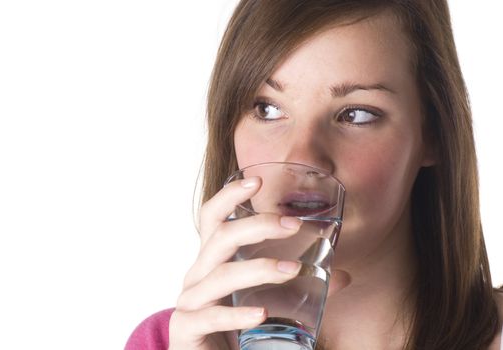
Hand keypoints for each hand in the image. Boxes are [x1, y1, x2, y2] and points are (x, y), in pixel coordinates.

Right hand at [168, 177, 349, 348]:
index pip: (212, 217)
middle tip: (293, 225)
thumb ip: (299, 284)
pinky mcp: (187, 329)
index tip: (257, 180)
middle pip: (220, 238)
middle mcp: (198, 274)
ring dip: (260, 269)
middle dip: (258, 226)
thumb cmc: (236, 323)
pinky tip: (262, 313)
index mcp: (213, 260)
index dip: (229, 195)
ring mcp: (189, 302)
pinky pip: (211, 317)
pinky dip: (236, 314)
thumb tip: (341, 275)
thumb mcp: (268, 296)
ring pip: (221, 276)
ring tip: (293, 270)